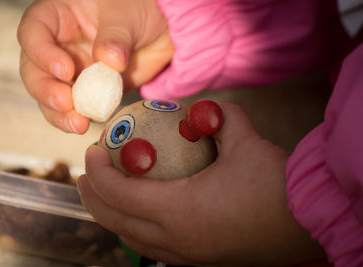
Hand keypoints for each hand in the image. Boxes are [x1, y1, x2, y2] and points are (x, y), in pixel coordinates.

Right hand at [17, 0, 173, 132]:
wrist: (163, 30)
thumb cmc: (138, 8)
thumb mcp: (125, 13)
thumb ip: (115, 36)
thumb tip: (109, 61)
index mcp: (59, 16)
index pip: (33, 32)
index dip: (42, 53)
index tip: (65, 71)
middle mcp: (59, 45)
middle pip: (34, 69)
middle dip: (46, 89)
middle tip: (66, 103)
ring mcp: (73, 70)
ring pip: (50, 94)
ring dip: (59, 112)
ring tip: (77, 123)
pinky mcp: (89, 91)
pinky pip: (74, 108)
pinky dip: (77, 118)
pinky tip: (85, 124)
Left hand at [78, 103, 324, 265]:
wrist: (308, 222)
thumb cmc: (276, 185)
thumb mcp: (245, 141)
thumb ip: (219, 118)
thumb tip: (204, 110)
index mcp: (179, 211)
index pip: (118, 193)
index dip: (97, 171)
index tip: (93, 151)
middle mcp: (176, 240)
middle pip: (115, 221)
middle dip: (92, 197)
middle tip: (86, 174)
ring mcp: (187, 255)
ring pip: (132, 239)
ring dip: (112, 216)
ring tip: (106, 195)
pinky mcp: (200, 259)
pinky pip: (152, 248)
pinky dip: (136, 229)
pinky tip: (141, 215)